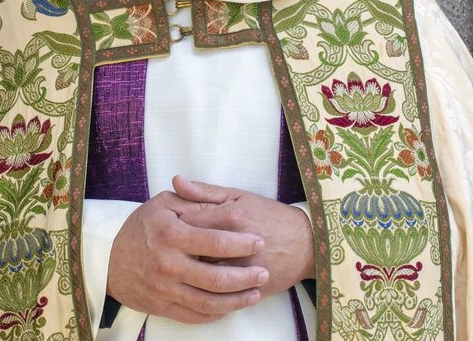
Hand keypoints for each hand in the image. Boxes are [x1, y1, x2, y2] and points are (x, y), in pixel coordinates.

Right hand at [106, 190, 268, 323]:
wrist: (107, 260)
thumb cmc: (141, 227)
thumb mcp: (163, 204)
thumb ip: (193, 201)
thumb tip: (221, 201)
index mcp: (171, 236)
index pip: (216, 242)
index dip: (242, 243)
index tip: (259, 241)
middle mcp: (168, 265)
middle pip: (217, 278)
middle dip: (246, 277)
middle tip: (264, 272)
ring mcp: (165, 290)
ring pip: (210, 303)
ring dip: (237, 300)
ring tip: (256, 293)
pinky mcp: (162, 307)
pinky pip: (195, 315)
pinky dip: (217, 313)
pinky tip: (231, 306)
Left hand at [173, 176, 314, 295]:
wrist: (307, 244)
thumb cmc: (270, 216)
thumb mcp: (240, 196)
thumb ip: (205, 191)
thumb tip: (176, 181)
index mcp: (230, 216)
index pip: (187, 222)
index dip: (172, 224)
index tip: (166, 226)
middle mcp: (234, 243)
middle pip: (190, 250)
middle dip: (177, 250)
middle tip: (169, 248)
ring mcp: (241, 268)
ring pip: (200, 273)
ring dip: (188, 270)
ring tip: (182, 264)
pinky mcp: (246, 287)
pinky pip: (215, 291)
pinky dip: (204, 287)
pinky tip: (198, 280)